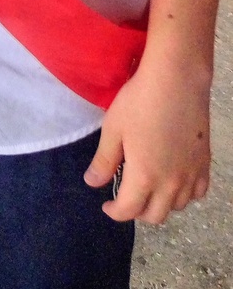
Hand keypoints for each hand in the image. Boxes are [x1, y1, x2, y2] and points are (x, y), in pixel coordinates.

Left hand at [83, 57, 211, 223]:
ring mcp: (191, 174)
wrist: (176, 81)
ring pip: (178, 206)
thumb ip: (104, 161)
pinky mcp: (205, 163)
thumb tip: (92, 183)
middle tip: (125, 197)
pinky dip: (185, 195)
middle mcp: (171, 184)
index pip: (128, 210)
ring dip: (161, 204)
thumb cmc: (139, 102)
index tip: (106, 205)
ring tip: (149, 188)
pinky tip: (176, 181)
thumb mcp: (113, 129)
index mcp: (144, 177)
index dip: (114, 212)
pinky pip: (198, 193)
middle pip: (155, 215)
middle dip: (137, 212)